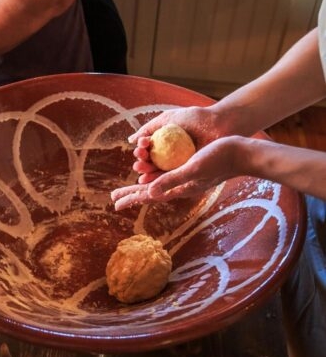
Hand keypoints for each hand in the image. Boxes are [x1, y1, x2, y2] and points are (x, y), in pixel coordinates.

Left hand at [112, 135, 246, 209]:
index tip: (114, 203)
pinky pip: (166, 175)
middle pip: (150, 191)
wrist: (242, 154)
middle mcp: (180, 186)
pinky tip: (152, 173)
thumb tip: (149, 191)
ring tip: (128, 187)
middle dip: (131, 194)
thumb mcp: (193, 168)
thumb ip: (171, 180)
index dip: (131, 198)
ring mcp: (185, 179)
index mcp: (179, 188)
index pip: (149, 195)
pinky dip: (155, 174)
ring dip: (141, 185)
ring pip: (157, 183)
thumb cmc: (219, 160)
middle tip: (114, 198)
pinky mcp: (190, 169)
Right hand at [129, 105, 225, 183]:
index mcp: (166, 142)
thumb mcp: (168, 119)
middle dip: (142, 163)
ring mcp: (180, 164)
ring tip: (141, 171)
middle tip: (139, 163)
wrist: (221, 124)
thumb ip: (149, 128)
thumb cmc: (197, 118)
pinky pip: (174, 178)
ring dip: (148, 173)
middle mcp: (171, 154)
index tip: (142, 147)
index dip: (142, 150)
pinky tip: (153, 182)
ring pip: (160, 171)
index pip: (149, 150)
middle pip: (152, 162)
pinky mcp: (190, 171)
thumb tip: (131, 140)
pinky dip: (162, 181)